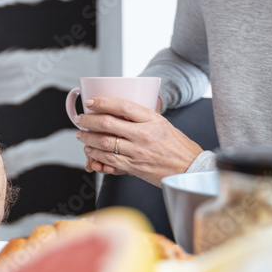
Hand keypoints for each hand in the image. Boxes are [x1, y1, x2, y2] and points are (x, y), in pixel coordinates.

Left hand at [76, 97, 202, 185]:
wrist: (190, 169)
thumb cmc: (178, 146)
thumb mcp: (162, 123)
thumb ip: (143, 116)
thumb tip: (123, 107)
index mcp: (151, 119)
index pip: (122, 106)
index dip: (103, 102)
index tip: (91, 102)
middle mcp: (144, 134)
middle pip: (108, 123)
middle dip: (89, 120)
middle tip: (81, 119)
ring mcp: (138, 151)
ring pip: (105, 142)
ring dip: (88, 138)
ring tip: (82, 135)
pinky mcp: (134, 167)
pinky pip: (110, 159)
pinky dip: (97, 154)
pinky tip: (91, 151)